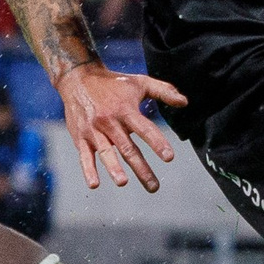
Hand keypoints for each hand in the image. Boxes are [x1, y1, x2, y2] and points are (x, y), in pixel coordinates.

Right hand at [56, 62, 185, 191]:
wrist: (78, 78)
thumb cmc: (113, 83)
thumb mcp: (139, 82)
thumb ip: (163, 91)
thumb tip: (184, 102)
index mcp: (125, 110)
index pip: (144, 128)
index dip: (157, 142)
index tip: (169, 157)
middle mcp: (110, 121)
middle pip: (127, 148)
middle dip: (141, 168)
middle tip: (153, 186)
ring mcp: (94, 130)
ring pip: (106, 152)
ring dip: (114, 168)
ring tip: (123, 182)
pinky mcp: (80, 137)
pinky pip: (84, 156)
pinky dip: (88, 170)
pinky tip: (94, 184)